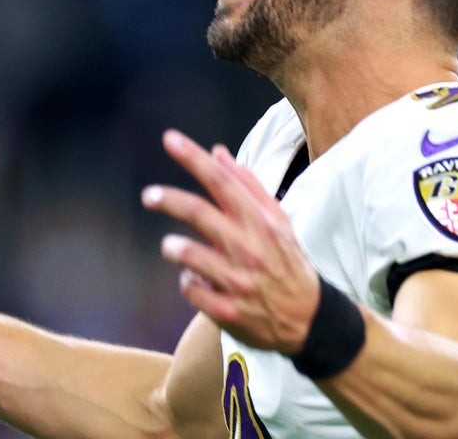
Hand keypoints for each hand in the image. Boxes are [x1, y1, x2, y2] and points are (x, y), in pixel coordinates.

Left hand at [142, 129, 319, 354]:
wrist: (309, 318)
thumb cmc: (287, 262)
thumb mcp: (278, 220)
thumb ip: (247, 185)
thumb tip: (217, 153)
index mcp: (260, 221)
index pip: (222, 181)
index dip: (193, 158)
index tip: (169, 139)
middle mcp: (249, 247)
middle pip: (200, 214)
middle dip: (170, 200)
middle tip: (148, 195)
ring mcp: (237, 281)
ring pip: (191, 255)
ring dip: (175, 248)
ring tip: (170, 246)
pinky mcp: (228, 311)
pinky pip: (192, 290)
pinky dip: (188, 281)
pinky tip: (195, 279)